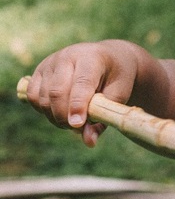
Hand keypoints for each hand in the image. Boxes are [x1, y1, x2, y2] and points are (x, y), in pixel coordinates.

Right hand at [24, 40, 142, 147]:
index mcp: (92, 58)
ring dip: (54, 116)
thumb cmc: (116, 77)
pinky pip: (32, 96)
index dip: (78, 106)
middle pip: (57, 92)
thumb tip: (89, 142)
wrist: (109, 58)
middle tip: (77, 128)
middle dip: (64, 117)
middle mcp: (68, 56)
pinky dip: (43, 109)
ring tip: (72, 121)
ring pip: (43, 97)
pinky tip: (58, 112)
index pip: (81, 83)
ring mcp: (50, 62)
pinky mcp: (39, 70)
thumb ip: (104, 116)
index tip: (77, 125)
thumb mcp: (119, 94)